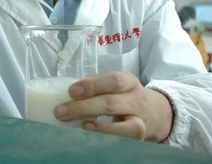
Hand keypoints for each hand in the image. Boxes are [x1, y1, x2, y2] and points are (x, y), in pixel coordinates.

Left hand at [54, 71, 172, 141]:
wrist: (156, 114)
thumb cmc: (125, 97)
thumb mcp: (116, 87)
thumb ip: (96, 88)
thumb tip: (63, 94)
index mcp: (128, 81)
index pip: (113, 80)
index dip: (92, 85)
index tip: (71, 91)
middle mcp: (136, 99)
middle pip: (111, 102)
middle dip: (83, 106)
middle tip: (60, 111)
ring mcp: (140, 119)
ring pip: (122, 123)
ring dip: (96, 124)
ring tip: (75, 123)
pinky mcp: (140, 136)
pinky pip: (125, 137)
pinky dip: (107, 134)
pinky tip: (91, 132)